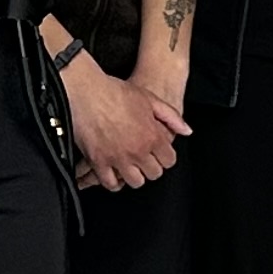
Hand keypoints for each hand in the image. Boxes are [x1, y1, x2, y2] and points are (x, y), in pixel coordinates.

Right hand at [66, 64, 186, 190]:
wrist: (86, 91)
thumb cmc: (116, 92)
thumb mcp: (150, 99)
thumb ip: (171, 116)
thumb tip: (186, 131)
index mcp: (152, 136)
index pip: (169, 160)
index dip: (165, 157)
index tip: (159, 154)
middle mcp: (137, 151)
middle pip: (153, 173)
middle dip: (151, 166)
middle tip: (144, 159)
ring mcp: (118, 158)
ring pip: (134, 181)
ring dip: (134, 175)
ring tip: (130, 166)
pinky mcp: (98, 162)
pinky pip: (109, 183)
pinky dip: (113, 181)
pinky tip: (113, 173)